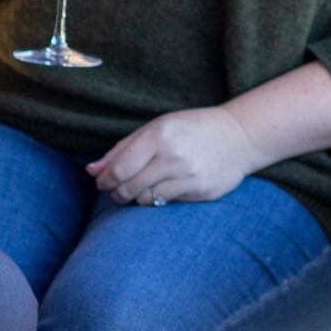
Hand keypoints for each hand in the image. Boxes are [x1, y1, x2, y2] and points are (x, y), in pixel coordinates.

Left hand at [90, 108, 258, 204]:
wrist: (239, 136)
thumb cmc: (192, 129)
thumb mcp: (157, 128)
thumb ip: (123, 148)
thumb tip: (91, 170)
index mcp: (159, 134)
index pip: (119, 167)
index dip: (104, 180)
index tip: (101, 183)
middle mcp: (172, 155)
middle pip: (128, 186)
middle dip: (116, 193)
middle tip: (117, 192)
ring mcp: (187, 174)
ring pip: (145, 198)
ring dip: (135, 198)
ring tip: (140, 190)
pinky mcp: (199, 190)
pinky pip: (164, 202)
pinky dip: (156, 199)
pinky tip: (160, 190)